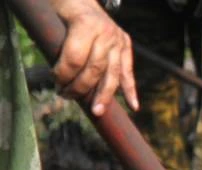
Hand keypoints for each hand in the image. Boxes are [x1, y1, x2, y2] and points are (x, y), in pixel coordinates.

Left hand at [51, 0, 137, 115]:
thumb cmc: (62, 7)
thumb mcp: (52, 18)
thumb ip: (55, 42)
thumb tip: (56, 75)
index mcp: (86, 24)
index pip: (75, 58)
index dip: (64, 74)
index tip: (55, 83)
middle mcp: (106, 33)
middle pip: (95, 69)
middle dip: (80, 87)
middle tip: (67, 96)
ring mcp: (118, 40)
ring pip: (113, 74)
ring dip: (105, 95)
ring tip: (97, 111)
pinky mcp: (126, 45)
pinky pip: (128, 70)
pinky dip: (131, 89)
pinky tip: (133, 106)